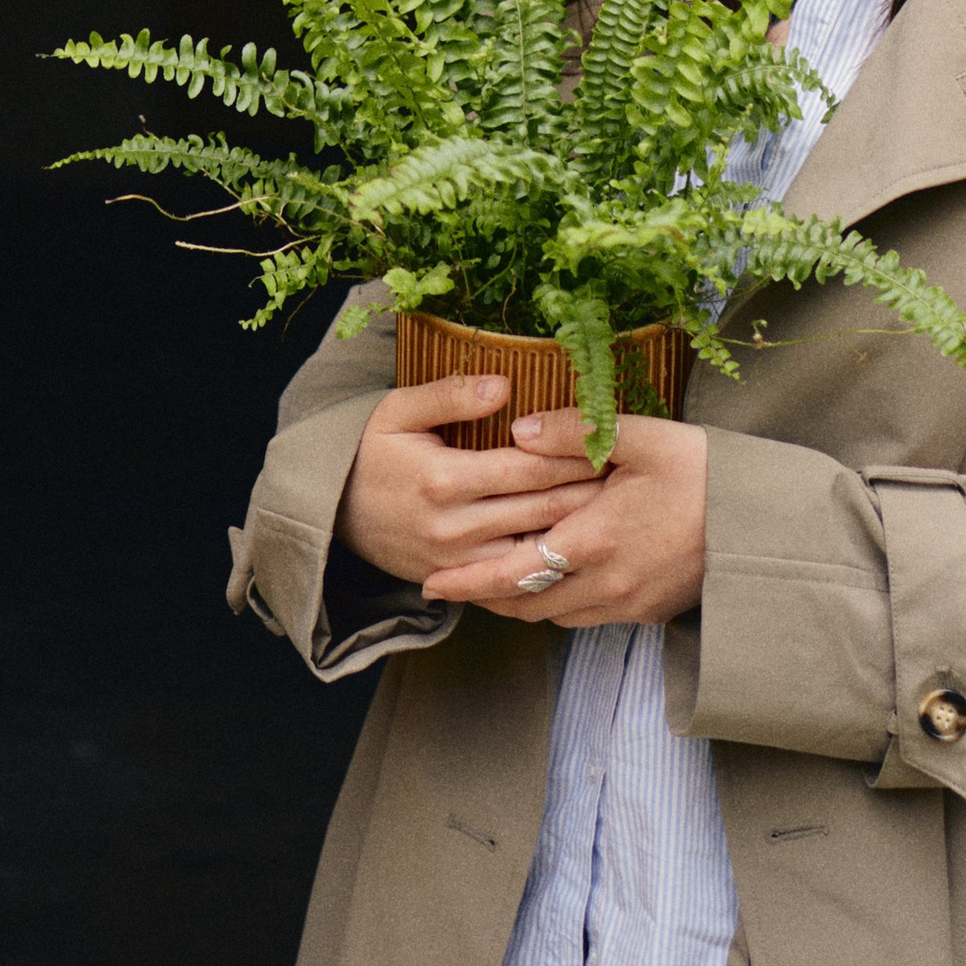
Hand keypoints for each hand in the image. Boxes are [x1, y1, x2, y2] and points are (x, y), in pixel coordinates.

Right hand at [335, 375, 604, 588]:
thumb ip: (450, 395)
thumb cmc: (369, 453)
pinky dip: (549, 563)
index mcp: (444, 479)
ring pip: (536, 548)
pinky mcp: (459, 580)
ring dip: (578, 531)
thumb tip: (504, 385)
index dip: (574, 455)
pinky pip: (515, 577)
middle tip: (635, 476)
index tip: (613, 441)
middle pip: (542, 509)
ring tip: (620, 510)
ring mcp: (459, 561)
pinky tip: (581, 547)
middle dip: (590, 493)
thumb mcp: (397, 410)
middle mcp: (455, 527)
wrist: (331, 515)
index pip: (528, 467)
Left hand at [419, 406, 708, 628]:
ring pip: (555, 616)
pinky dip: (558, 605)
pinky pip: (587, 617)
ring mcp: (629, 604)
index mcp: (594, 540)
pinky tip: (551, 581)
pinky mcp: (649, 612)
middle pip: (526, 605)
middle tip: (449, 585)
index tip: (432, 582)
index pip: (512, 574)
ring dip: (520, 603)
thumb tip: (516, 431)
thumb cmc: (700, 471)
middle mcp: (605, 584)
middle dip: (484, 597)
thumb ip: (572, 433)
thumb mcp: (639, 436)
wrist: (760, 521)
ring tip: (491, 582)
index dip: (468, 582)